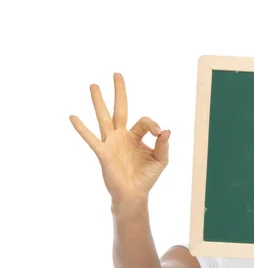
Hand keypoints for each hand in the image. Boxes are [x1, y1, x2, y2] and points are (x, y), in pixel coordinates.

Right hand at [69, 73, 170, 206]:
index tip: (159, 133)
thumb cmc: (146, 177)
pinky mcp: (103, 152)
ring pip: (104, 118)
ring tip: (93, 85)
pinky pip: (91, 138)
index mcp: (136, 136)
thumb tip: (166, 130)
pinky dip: (82, 128)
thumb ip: (163, 145)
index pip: (144, 121)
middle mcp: (122, 136)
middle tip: (117, 74)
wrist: (134, 193)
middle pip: (120, 109)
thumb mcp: (160, 160)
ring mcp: (111, 142)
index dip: (153, 124)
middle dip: (119, 92)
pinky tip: (73, 116)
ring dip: (98, 101)